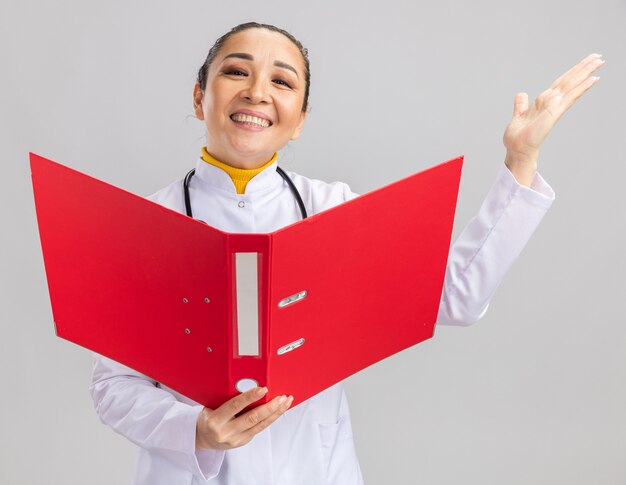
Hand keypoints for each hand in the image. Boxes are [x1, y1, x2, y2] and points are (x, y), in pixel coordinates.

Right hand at [195, 387, 293, 449]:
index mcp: (215, 420)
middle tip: (281, 397)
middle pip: (252, 418)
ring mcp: (235, 440)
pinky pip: (259, 428)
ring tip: (285, 402)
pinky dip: (271, 418)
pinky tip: (278, 410)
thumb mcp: (211, 406)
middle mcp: (225, 432)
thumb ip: (226, 398)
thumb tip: (247, 383)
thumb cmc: (208, 417)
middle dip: (269, 407)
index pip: (235, 406)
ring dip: (275, 413)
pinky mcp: (243, 442)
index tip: (263, 389)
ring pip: (260, 425)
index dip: (250, 397)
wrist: (203, 438)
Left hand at [503, 53, 603, 185]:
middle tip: (599, 56)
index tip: (586, 61)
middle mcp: (551, 102)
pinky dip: (581, 88)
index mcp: (544, 101)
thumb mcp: (519, 115)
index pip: (561, 82)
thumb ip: (521, 105)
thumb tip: (522, 94)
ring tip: (600, 61)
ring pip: (572, 85)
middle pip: (570, 80)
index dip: (573, 71)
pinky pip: (570, 98)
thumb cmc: (518, 137)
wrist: (517, 150)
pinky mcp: (555, 113)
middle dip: (584, 68)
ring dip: (586, 72)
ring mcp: (554, 107)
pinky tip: (593, 80)